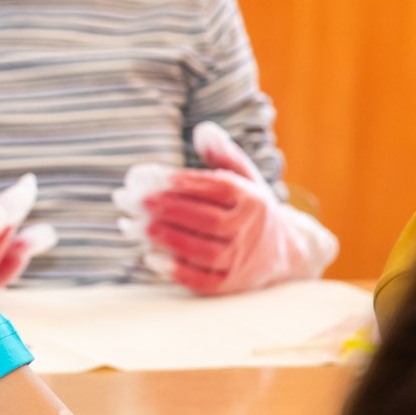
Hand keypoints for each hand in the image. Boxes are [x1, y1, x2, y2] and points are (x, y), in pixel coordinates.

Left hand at [114, 123, 337, 294]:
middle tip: (133, 200)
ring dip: (167, 239)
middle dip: (167, 209)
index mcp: (251, 198)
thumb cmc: (249, 206)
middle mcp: (249, 229)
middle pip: (208, 220)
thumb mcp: (244, 176)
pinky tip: (149, 258)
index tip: (151, 177)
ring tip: (134, 226)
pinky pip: (203, 281)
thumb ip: (222, 153)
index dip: (185, 183)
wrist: (282, 250)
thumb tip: (203, 130)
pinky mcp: (229, 284)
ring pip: (204, 251)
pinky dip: (177, 271)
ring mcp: (241, 259)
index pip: (218, 189)